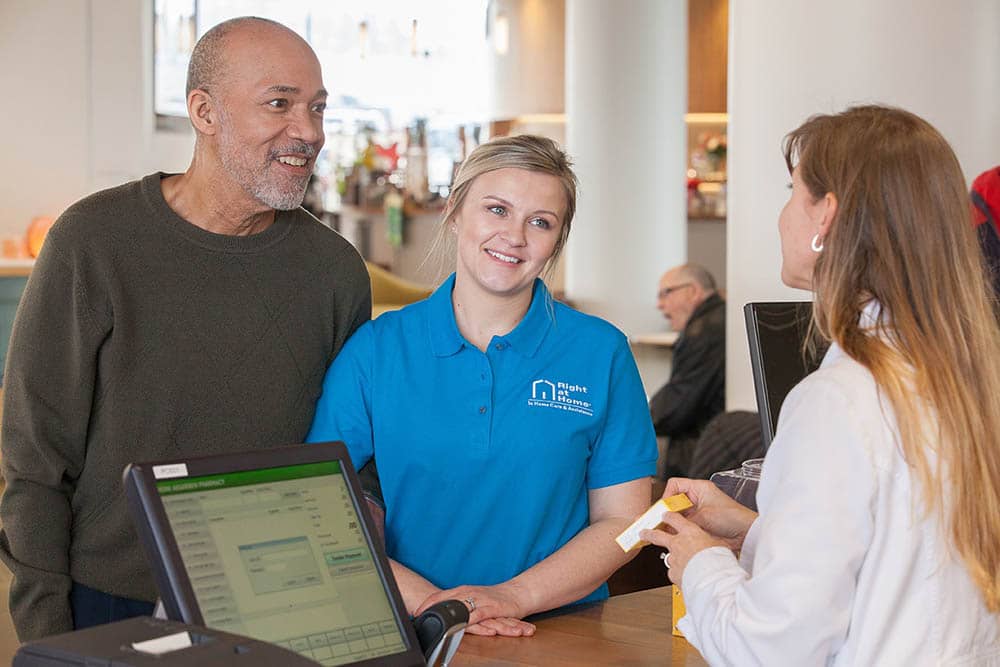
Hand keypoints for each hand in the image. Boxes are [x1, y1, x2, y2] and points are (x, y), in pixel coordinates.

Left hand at [415, 583, 535, 637]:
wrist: (518, 594)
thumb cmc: (495, 598)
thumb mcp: (474, 599)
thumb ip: (460, 604)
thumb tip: (444, 611)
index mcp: (464, 590)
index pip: (441, 595)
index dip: (427, 603)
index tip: (415, 611)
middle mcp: (470, 593)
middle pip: (446, 600)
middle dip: (432, 608)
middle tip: (418, 616)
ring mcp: (480, 600)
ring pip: (460, 607)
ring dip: (446, 614)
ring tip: (433, 621)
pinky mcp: (491, 608)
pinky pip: (477, 615)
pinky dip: (467, 620)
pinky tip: (459, 625)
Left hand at [640, 511, 727, 584]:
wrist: (712, 579)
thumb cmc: (718, 561)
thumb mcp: (720, 545)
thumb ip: (712, 542)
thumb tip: (718, 543)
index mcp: (690, 532)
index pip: (675, 519)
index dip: (669, 516)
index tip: (666, 515)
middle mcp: (678, 544)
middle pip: (658, 535)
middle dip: (649, 533)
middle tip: (643, 532)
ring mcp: (674, 559)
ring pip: (668, 557)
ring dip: (672, 559)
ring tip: (678, 563)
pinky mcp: (673, 573)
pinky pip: (674, 573)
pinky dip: (680, 574)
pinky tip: (687, 577)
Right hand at [663, 477, 756, 551]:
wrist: (747, 534)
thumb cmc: (733, 518)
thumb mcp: (704, 516)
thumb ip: (683, 519)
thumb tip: (668, 523)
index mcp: (699, 488)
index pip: (675, 485)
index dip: (667, 495)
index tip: (662, 508)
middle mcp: (698, 498)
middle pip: (674, 501)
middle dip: (667, 512)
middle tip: (659, 522)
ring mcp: (699, 512)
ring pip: (678, 515)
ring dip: (672, 522)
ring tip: (667, 531)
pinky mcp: (700, 524)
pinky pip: (684, 525)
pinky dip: (679, 530)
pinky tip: (676, 536)